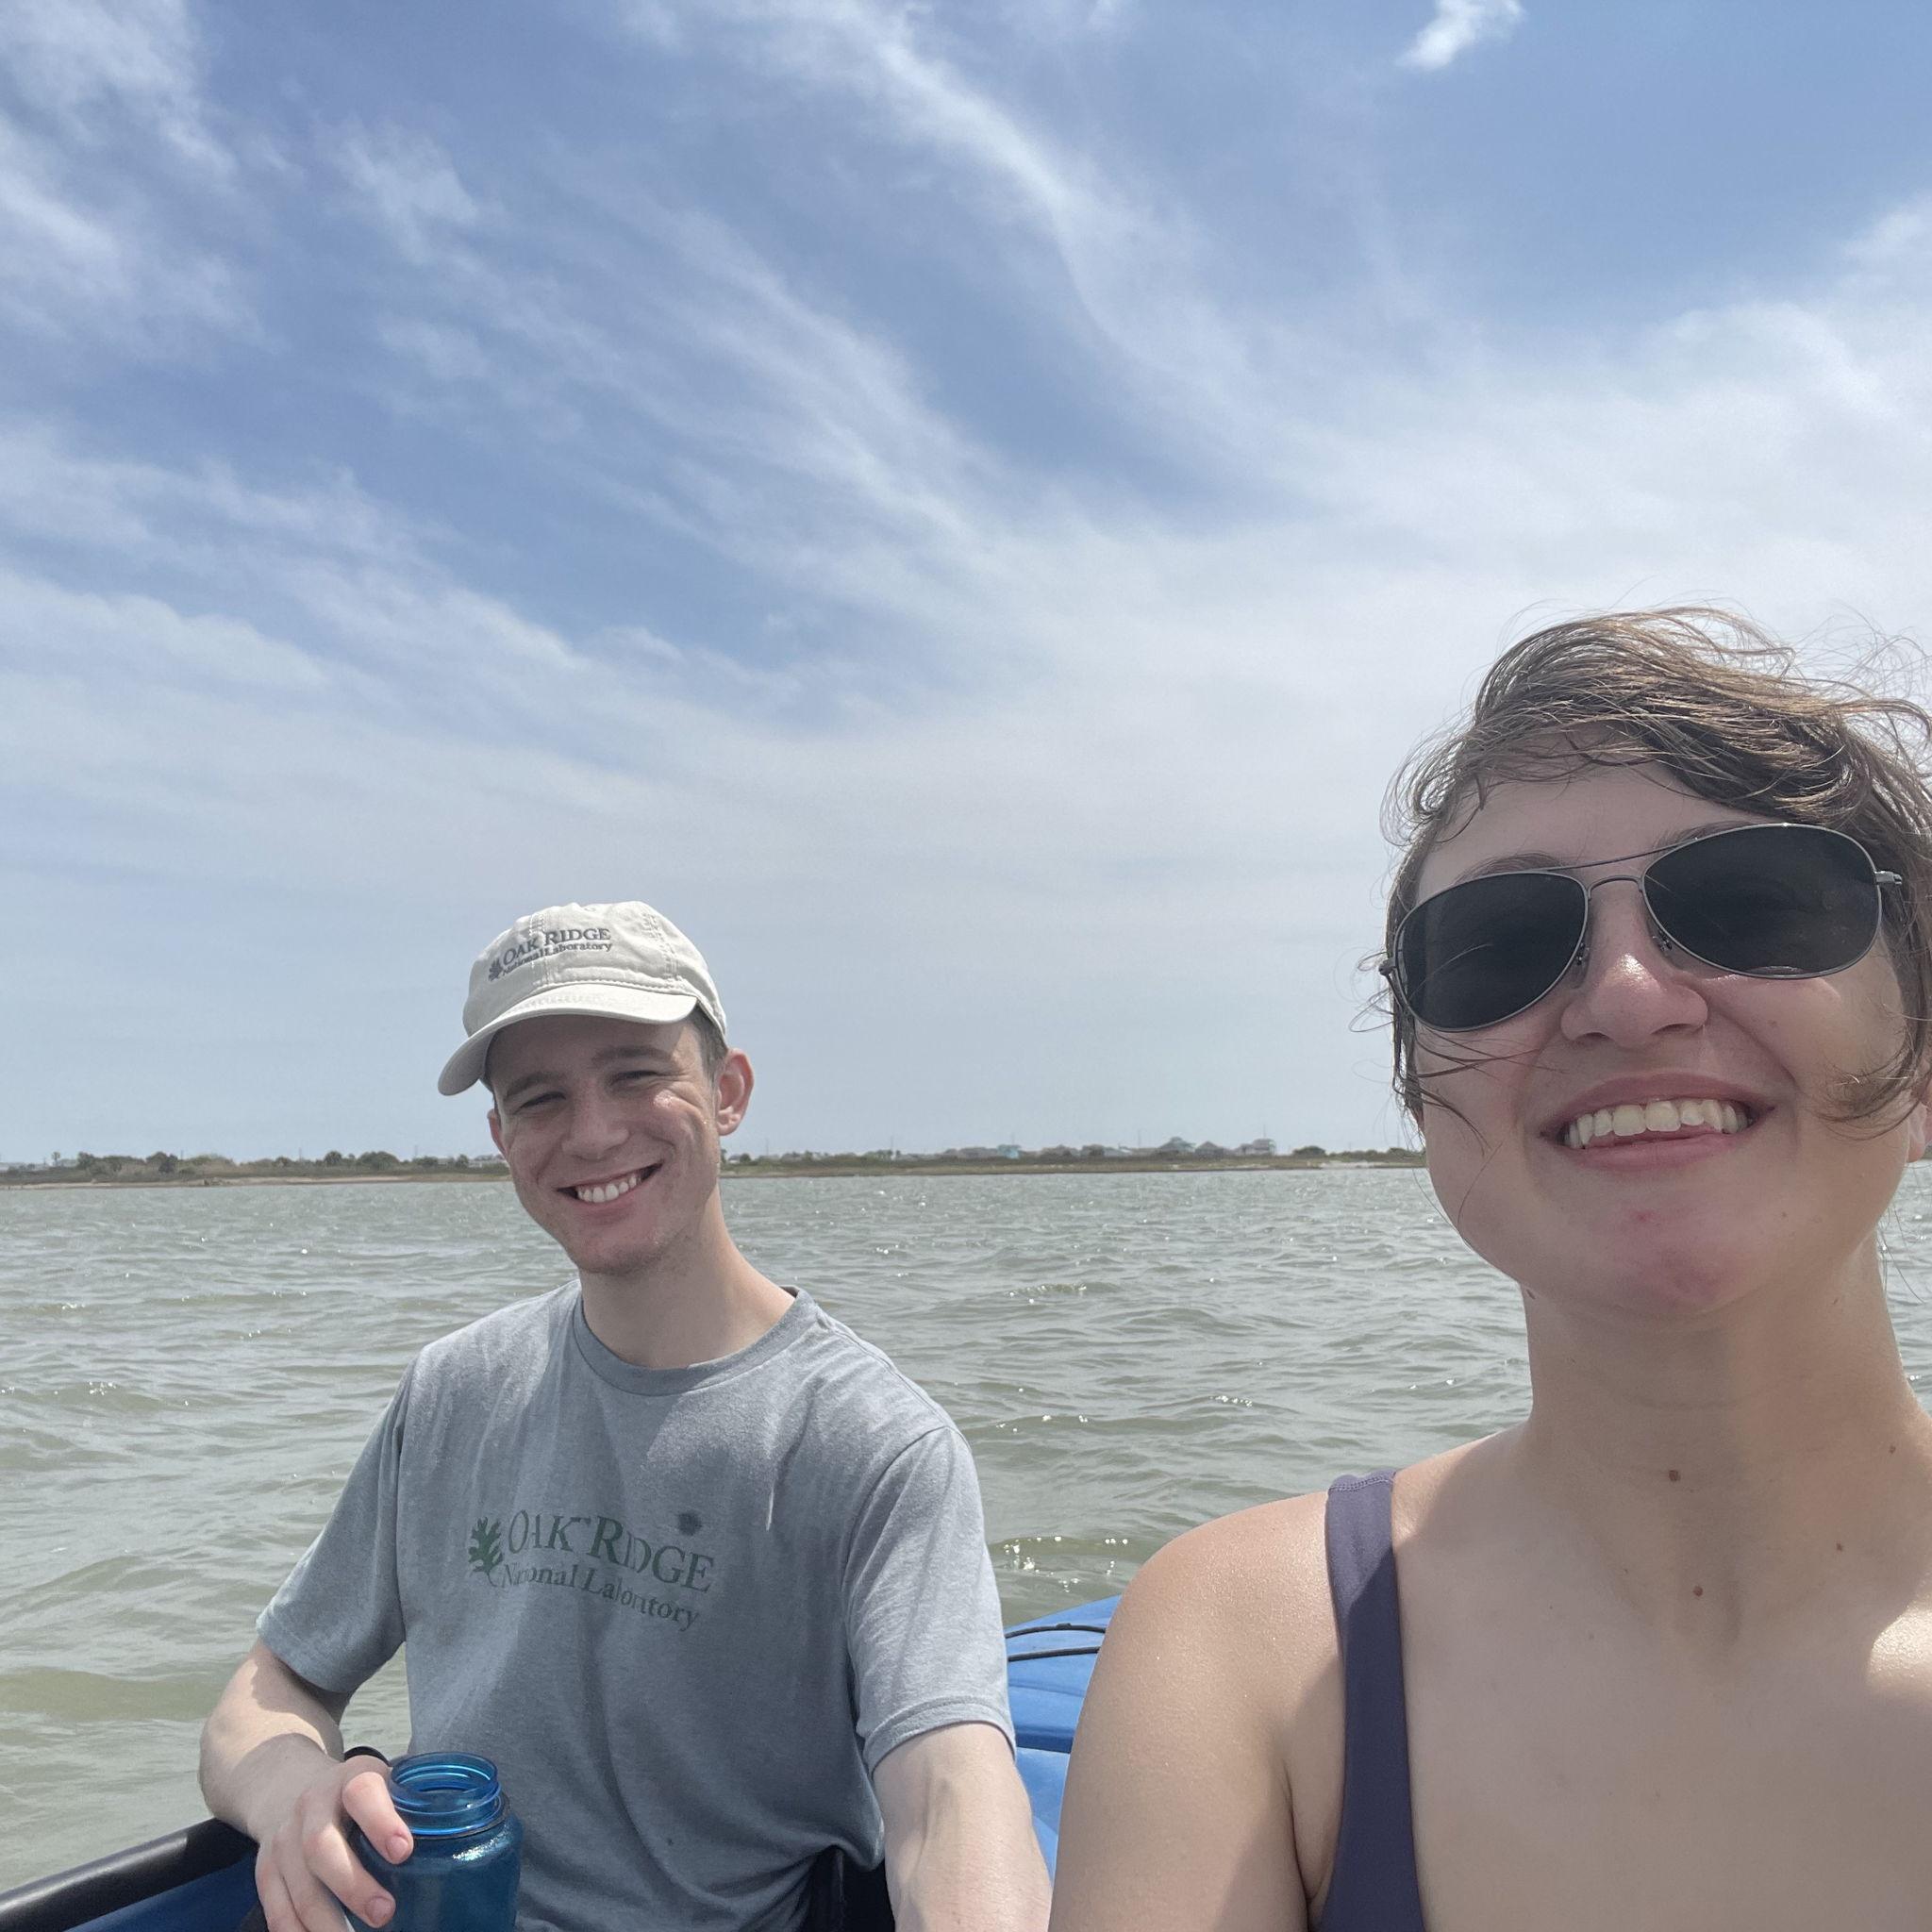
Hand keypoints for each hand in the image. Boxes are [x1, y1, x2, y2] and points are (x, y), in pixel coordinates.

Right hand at [250, 1749, 412, 1931]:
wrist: (289, 1787)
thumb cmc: (357, 1797)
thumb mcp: (383, 1786)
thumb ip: (411, 1807)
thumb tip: (454, 1845)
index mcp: (351, 1779)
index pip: (363, 1792)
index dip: (381, 1821)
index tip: (404, 1852)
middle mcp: (311, 1806)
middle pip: (321, 1845)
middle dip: (352, 1885)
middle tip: (384, 1913)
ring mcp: (283, 1839)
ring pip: (299, 1884)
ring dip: (325, 1921)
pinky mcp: (265, 1870)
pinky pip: (277, 1908)